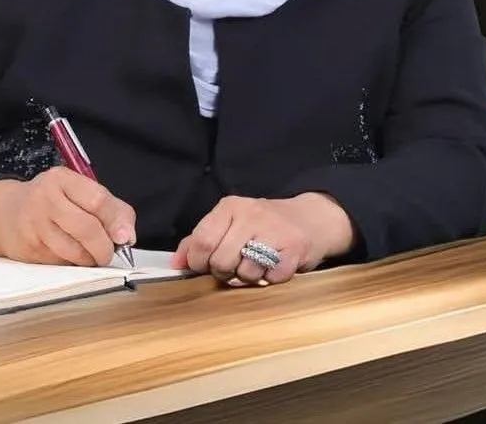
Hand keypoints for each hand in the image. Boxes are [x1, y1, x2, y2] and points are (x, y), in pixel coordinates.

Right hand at [0, 168, 135, 266]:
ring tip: (91, 255)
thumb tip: (127, 237)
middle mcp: (45, 199)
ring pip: (74, 251)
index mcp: (62, 179)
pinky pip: (60, 263)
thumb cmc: (53, 202)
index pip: (97, 199)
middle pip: (87, 228)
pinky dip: (73, 265)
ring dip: (90, 259)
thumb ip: (110, 208)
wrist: (4, 214)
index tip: (125, 238)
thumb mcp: (79, 192)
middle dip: (104, 247)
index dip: (115, 221)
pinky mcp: (28, 250)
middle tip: (108, 253)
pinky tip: (71, 256)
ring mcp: (34, 226)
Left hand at [172, 193, 353, 284]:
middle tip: (234, 266)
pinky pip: (269, 279)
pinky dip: (269, 279)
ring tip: (256, 264)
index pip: (201, 240)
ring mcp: (274, 231)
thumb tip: (174, 263)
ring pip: (244, 272)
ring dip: (247, 277)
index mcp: (230, 206)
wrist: (310, 219)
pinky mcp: (294, 250)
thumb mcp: (230, 223)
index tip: (205, 266)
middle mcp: (251, 214)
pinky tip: (273, 266)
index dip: (198, 262)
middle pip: (220, 260)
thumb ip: (199, 240)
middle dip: (223, 272)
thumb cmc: (262, 225)